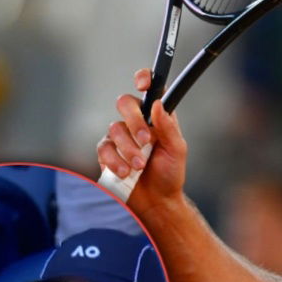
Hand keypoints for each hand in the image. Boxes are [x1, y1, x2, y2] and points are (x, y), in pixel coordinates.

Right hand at [96, 69, 188, 211]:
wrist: (156, 202)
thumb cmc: (170, 174)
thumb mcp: (177, 150)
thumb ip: (168, 127)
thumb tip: (158, 104)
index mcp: (157, 117)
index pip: (150, 89)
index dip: (144, 79)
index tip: (143, 85)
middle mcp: (137, 122)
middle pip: (125, 102)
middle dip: (134, 121)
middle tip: (146, 141)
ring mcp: (120, 137)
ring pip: (114, 127)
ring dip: (128, 149)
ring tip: (139, 166)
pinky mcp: (107, 153)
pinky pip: (104, 148)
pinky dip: (115, 161)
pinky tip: (126, 172)